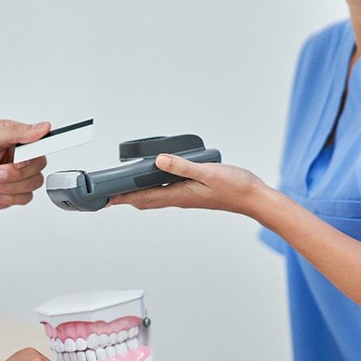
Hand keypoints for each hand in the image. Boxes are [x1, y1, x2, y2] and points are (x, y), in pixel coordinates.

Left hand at [0, 120, 50, 218]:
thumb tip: (41, 128)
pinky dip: (8, 197)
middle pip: (39, 164)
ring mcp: (17, 176)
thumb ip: (15, 132)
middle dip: (16, 172)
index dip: (37, 149)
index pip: (39, 140)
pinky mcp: (15, 193)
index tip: (24, 158)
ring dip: (10, 185)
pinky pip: (27, 197)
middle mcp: (17, 156)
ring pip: (34, 182)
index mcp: (12, 138)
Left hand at [110, 153, 267, 216]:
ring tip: (124, 188)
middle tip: (109, 195)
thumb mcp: (207, 172)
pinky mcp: (193, 193)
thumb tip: (159, 160)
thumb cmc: (236, 187)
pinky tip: (155, 179)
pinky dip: (154, 188)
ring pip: (155, 197)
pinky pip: (166, 192)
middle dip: (126, 198)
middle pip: (145, 200)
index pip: (143, 198)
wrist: (254, 198)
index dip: (123, 198)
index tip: (106, 199)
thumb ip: (182, 166)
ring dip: (138, 194)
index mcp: (179, 195)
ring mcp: (186, 196)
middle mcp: (179, 198)